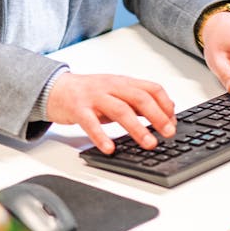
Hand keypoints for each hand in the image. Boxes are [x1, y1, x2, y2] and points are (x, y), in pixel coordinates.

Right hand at [45, 72, 176, 153]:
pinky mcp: (77, 109)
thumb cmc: (88, 93)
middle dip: (157, 116)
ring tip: (149, 143)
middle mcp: (111, 87)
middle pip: (139, 97)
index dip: (165, 104)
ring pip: (120, 109)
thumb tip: (167, 110)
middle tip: (168, 133)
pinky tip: (109, 148)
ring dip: (137, 128)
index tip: (174, 122)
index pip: (151, 88)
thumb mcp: (116, 93)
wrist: (55, 88)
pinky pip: (90, 123)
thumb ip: (138, 101)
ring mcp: (94, 97)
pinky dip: (101, 136)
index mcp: (123, 82)